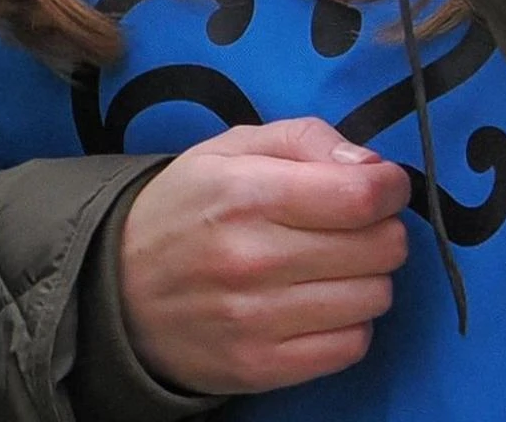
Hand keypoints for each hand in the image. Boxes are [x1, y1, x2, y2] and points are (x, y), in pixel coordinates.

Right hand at [117, 118, 412, 393]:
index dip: (389, 188)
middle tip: (351, 228)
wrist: (116, 292)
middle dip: (379, 231)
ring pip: (374, 298)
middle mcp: (253, 258)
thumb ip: (304, 139)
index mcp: (244, 193)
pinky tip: (318, 306)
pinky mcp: (263, 366)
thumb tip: (374, 169)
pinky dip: (347, 324)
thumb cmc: (185, 210)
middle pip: (380, 248)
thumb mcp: (229, 150)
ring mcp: (257, 319)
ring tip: (330, 268)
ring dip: (365, 279)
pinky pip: (352, 346)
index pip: (362, 196)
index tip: (381, 188)